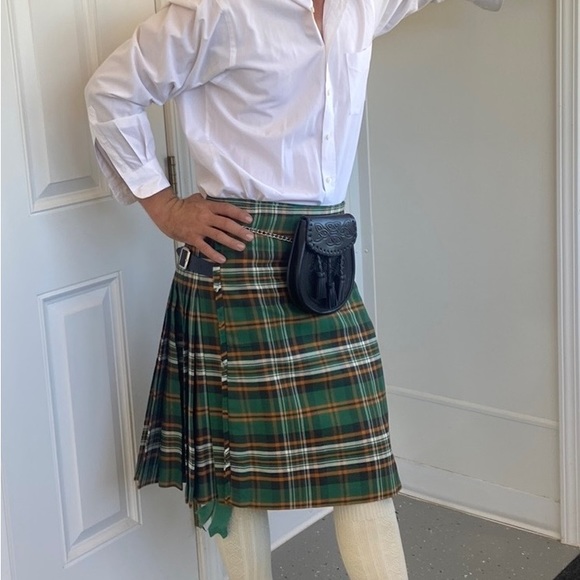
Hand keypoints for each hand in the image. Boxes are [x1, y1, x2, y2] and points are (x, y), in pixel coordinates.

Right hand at [139, 188, 253, 262]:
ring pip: (218, 236)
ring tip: (241, 247)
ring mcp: (199, 228)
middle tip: (250, 236)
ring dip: (231, 242)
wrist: (166, 212)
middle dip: (239, 230)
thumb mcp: (197, 199)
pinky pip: (205, 247)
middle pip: (226, 224)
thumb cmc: (182, 206)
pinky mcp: (192, 238)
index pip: (227, 209)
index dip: (239, 214)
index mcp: (208, 206)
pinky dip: (213, 254)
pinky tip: (222, 259)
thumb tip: (221, 204)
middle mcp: (205, 217)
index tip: (249, 219)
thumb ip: (210, 203)